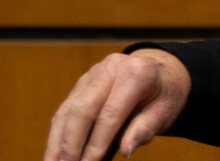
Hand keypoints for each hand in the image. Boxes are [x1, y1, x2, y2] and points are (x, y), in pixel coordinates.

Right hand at [43, 48, 189, 160]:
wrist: (160, 72)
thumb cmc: (163, 95)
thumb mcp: (164, 112)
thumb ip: (144, 129)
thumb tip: (125, 151)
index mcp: (136, 74)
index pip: (110, 113)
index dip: (96, 144)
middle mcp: (111, 68)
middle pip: (82, 108)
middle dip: (71, 144)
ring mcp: (94, 73)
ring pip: (68, 109)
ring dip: (57, 142)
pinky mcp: (82, 83)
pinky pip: (65, 109)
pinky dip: (57, 134)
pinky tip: (54, 154)